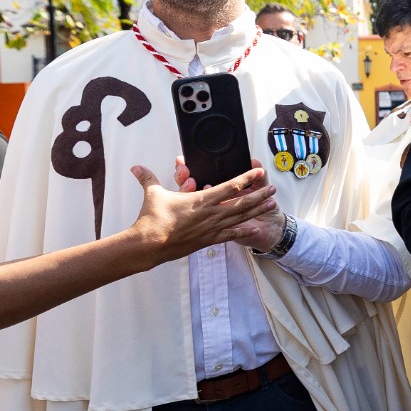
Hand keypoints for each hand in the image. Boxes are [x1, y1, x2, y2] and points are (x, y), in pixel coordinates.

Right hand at [129, 164, 276, 262]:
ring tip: (272, 205)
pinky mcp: (208, 240)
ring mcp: (212, 228)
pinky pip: (230, 236)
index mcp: (202, 200)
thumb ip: (148, 178)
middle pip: (242, 202)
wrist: (149, 244)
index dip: (247, 179)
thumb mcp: (153, 194)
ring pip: (240, 218)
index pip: (231, 186)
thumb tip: (136, 166)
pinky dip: (243, 232)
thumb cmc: (153, 219)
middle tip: (273, 189)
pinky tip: (255, 229)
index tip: (259, 173)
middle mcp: (211, 213)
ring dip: (257, 211)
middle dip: (259, 195)